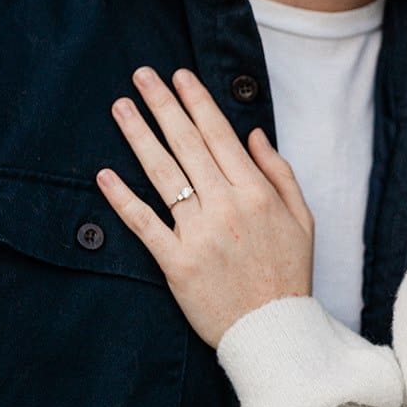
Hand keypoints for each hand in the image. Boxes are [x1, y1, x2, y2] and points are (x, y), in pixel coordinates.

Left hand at [96, 66, 313, 347]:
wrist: (273, 331)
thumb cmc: (288, 273)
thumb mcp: (302, 218)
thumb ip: (279, 172)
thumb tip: (253, 133)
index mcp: (257, 193)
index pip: (220, 136)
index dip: (197, 103)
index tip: (179, 77)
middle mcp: (227, 206)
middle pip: (188, 145)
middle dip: (163, 105)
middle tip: (141, 76)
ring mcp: (200, 234)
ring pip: (163, 175)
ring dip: (139, 136)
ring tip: (121, 108)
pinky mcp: (177, 263)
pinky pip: (144, 224)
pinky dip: (122, 198)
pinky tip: (105, 174)